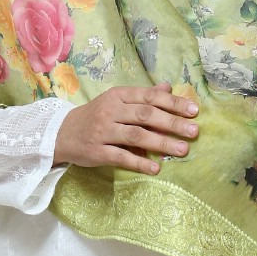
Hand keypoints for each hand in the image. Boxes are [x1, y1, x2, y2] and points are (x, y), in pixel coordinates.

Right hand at [53, 82, 198, 175]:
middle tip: (194, 131)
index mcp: (118, 95)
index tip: (193, 111)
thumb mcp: (117, 101)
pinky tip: (155, 169)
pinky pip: (121, 157)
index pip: (149, 97)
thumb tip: (169, 87)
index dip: (173, 103)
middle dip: (172, 123)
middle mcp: (111, 111)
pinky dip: (139, 163)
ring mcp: (103, 131)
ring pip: (136, 136)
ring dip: (161, 143)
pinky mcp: (97, 151)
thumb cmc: (96, 116)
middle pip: (146, 115)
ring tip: (182, 150)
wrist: (62, 133)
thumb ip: (143, 96)